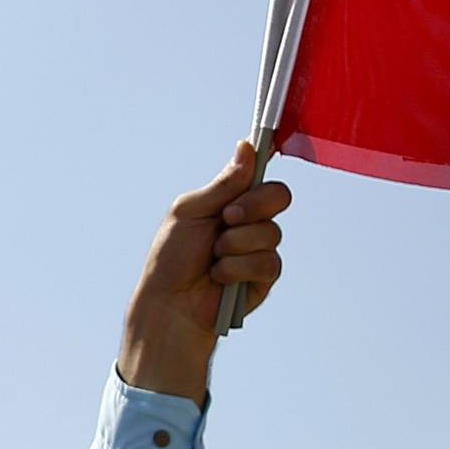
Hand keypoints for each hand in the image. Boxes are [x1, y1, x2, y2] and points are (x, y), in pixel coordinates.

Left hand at [118, 143, 291, 402]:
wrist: (170, 303)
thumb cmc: (172, 257)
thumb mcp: (191, 212)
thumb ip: (223, 184)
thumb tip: (246, 145)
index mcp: (230, 200)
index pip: (259, 174)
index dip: (265, 162)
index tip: (264, 151)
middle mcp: (249, 220)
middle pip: (278, 195)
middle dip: (252, 205)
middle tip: (226, 218)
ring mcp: (259, 248)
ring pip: (271, 232)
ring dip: (236, 244)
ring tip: (213, 257)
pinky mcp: (264, 277)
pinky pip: (268, 262)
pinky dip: (238, 268)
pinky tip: (219, 276)